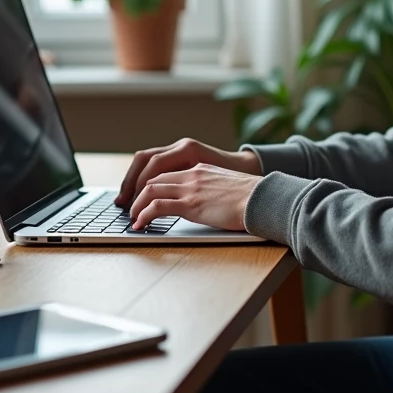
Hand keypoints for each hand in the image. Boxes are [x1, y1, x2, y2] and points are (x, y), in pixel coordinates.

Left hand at [115, 138, 261, 207]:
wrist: (263, 198)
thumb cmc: (252, 198)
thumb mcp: (228, 187)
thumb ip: (212, 189)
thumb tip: (208, 203)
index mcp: (200, 168)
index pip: (165, 171)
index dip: (149, 184)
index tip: (141, 196)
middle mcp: (192, 174)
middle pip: (153, 178)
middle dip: (136, 193)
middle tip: (130, 208)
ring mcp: (190, 187)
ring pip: (150, 190)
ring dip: (137, 205)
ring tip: (133, 218)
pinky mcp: (190, 203)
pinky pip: (157, 206)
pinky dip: (144, 215)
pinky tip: (140, 224)